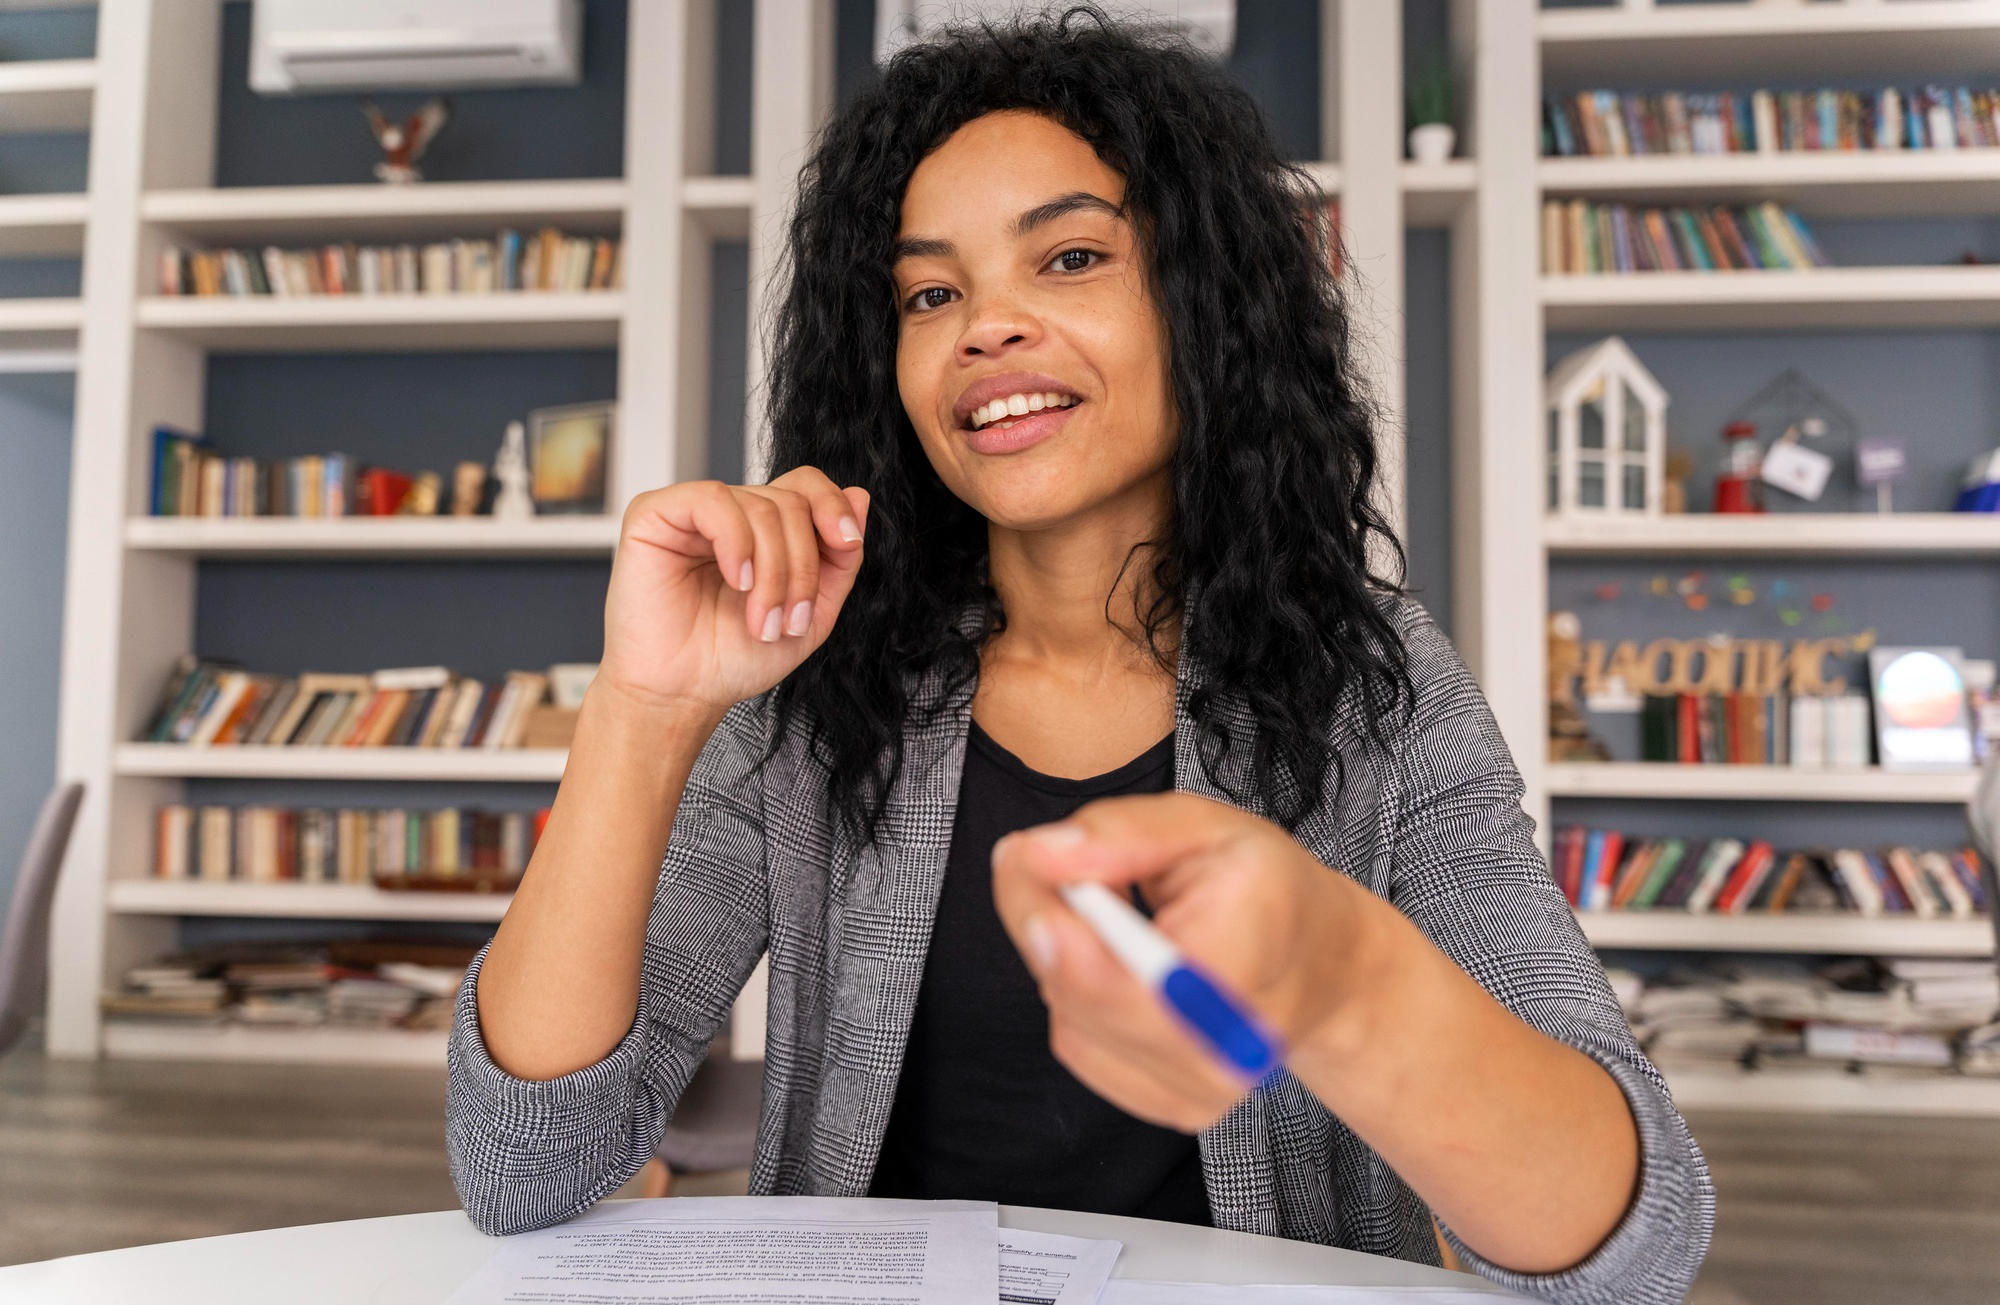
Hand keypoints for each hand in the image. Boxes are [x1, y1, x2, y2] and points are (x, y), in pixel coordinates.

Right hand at [596, 468, 868, 715]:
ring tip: (761, 622)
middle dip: (802, 567)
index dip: (832, 506)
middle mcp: (729, 513)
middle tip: (788, 622)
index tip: (848, 543)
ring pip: (760, 507)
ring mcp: (692, 512)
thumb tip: (859, 495)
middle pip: (790, 502)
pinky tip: (737, 580)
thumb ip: (839, 560)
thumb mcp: (812, 614)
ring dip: (773, 572)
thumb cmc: (735, 658)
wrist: (684, 694)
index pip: (804, 486)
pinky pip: (713, 500)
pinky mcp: (654, 514)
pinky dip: (736, 542)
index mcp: (763, 531)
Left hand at [989, 792, 1369, 1132]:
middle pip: (1088, 1000)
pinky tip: (1116, 966)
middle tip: (1046, 863)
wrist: (1322, 964)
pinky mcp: (1179, 1107)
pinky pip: (1082, 1047)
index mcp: (1251, 955)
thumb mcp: (1205, 824)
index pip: (1130, 976)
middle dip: (1046, 923)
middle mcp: (1233, 1041)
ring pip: (1074, 1022)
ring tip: (1108, 915)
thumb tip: (1038, 854)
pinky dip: (1078, 999)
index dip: (1058, 927)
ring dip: (1062, 961)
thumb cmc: (1266, 889)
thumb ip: (1122, 833)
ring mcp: (1207, 1086)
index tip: (1027, 862)